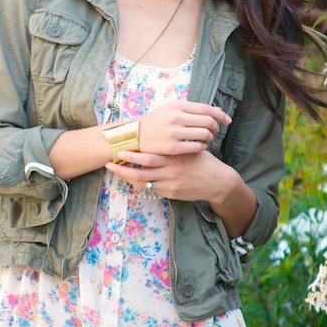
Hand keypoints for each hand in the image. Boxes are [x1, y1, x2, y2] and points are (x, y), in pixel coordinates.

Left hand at [107, 149, 228, 202]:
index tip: (120, 148)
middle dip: (124, 166)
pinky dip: (141, 184)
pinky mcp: (171, 193)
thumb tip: (160, 134)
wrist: (217, 182)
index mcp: (175, 154)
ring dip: (127, 177)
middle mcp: (171, 169)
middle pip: (142, 169)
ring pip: (144, 181)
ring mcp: (170, 183)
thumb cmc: (203, 161)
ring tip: (115, 171)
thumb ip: (175, 143)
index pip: (149, 154)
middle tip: (109, 162)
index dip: (133, 154)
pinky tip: (132, 179)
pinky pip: (152, 189)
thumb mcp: (190, 147)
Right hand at [137, 99, 230, 156]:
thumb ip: (193, 109)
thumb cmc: (155, 122)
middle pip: (208, 122)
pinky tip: (200, 147)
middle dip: (216, 128)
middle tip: (215, 132)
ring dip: (209, 138)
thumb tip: (217, 110)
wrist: (135, 136)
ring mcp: (174, 133)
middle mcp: (176, 117)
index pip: (206, 108)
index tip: (227, 120)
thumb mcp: (171, 109)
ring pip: (204, 134)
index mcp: (177, 105)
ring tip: (206, 139)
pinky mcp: (173, 148)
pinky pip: (197, 147)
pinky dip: (202, 147)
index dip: (220, 115)